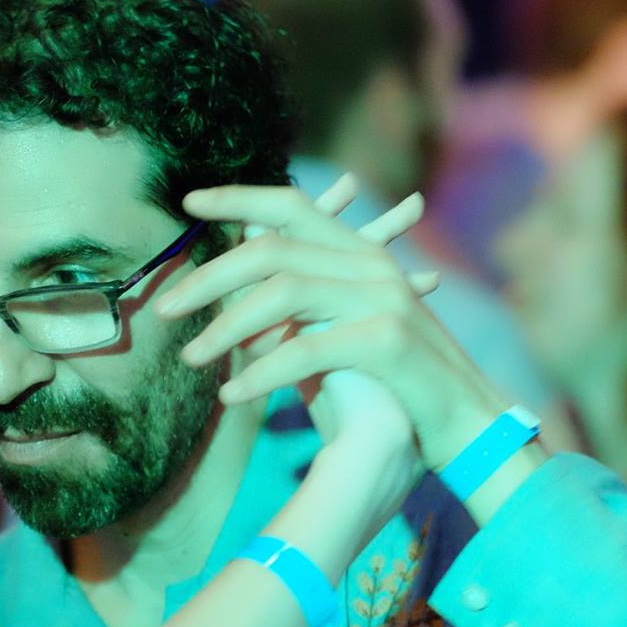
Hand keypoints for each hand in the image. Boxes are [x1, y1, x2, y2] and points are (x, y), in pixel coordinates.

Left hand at [158, 182, 504, 469]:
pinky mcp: (387, 341)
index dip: (238, 198)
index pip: (291, 207)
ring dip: (226, 328)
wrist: (465, 428)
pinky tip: (231, 396)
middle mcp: (370, 268)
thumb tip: (238, 281)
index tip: (188, 203)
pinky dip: (262, 373)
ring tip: (190, 359)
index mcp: (358, 258)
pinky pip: (307, 349)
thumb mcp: (337, 334)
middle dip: (208, 279)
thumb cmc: (390, 389)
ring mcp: (382, 300)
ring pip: (284, 294)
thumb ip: (296, 305)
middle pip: (272, 251)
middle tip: (162, 309)